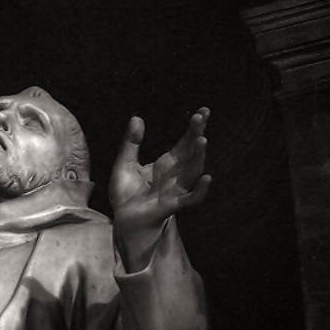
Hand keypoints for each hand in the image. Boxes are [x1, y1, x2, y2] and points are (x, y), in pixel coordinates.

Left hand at [109, 108, 210, 270]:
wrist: (122, 218)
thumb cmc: (126, 193)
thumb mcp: (125, 163)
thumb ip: (131, 143)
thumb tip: (137, 118)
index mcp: (167, 163)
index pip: (184, 143)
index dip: (194, 128)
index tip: (203, 112)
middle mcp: (175, 175)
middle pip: (190, 153)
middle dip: (196, 135)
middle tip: (200, 117)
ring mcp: (175, 189)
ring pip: (192, 172)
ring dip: (198, 157)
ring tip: (202, 140)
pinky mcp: (171, 205)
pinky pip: (190, 199)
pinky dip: (199, 190)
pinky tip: (206, 178)